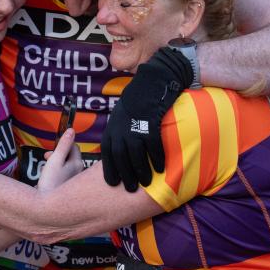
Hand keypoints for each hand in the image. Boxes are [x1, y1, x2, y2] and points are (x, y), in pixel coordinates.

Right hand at [38, 129, 84, 192]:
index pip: (73, 146)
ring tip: (45, 171)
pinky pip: (63, 175)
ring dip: (54, 164)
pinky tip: (46, 180)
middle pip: (69, 156)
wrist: (48, 208)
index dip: (62, 145)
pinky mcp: (69, 188)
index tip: (51, 150)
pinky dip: (55, 174)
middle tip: (46, 159)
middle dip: (57, 155)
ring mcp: (75, 181)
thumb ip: (63, 145)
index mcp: (78, 163)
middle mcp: (79, 172)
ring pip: (65, 166)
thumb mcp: (55, 160)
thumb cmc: (50, 183)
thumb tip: (71, 130)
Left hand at [101, 47, 192, 190]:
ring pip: (136, 154)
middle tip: (130, 189)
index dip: (110, 169)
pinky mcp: (150, 122)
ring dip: (141, 171)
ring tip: (146, 184)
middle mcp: (120, 127)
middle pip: (120, 157)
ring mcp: (134, 124)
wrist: (152, 80)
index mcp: (112, 126)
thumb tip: (121, 151)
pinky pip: (153, 145)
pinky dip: (157, 158)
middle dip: (125, 175)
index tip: (113, 183)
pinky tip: (162, 168)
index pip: (107, 153)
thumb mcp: (122, 115)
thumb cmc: (138, 100)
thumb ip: (120, 132)